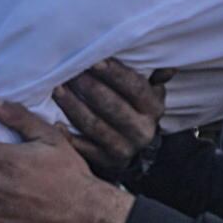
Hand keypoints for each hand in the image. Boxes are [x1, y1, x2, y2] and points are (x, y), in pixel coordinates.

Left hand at [52, 57, 169, 172]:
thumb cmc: (136, 110)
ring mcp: (124, 148)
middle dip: (89, 87)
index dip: (115, 74)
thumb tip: (168, 69)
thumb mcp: (150, 94)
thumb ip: (155, 78)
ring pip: (95, 125)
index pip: (135, 88)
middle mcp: (142, 130)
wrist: (134, 149)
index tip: (94, 61)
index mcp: (153, 108)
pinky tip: (55, 124)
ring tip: (57, 90)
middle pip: (113, 106)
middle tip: (70, 72)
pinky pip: (84, 149)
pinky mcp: (107, 162)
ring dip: (73, 106)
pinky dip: (69, 137)